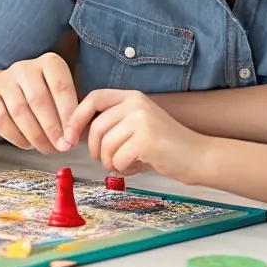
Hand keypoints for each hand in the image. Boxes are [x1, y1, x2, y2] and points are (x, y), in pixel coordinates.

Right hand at [0, 52, 78, 153]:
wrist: (11, 89)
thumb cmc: (46, 96)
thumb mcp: (62, 97)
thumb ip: (71, 114)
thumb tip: (73, 138)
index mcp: (49, 62)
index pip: (61, 87)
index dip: (68, 115)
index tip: (72, 138)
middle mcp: (25, 67)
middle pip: (38, 100)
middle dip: (52, 128)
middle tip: (61, 148)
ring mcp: (4, 79)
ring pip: (19, 111)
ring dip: (35, 135)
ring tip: (46, 148)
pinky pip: (1, 120)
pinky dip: (16, 137)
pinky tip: (28, 145)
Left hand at [64, 89, 205, 182]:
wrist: (198, 156)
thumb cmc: (164, 146)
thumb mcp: (137, 125)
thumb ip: (112, 123)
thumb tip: (75, 132)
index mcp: (131, 96)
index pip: (93, 98)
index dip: (77, 116)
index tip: (68, 135)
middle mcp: (136, 102)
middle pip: (96, 127)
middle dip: (95, 150)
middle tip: (107, 161)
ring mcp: (142, 119)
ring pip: (106, 146)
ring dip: (112, 162)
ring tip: (128, 163)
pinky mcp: (147, 139)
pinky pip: (118, 159)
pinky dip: (124, 169)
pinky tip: (138, 167)